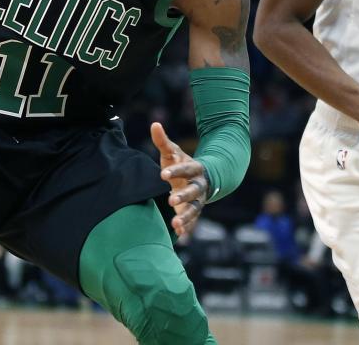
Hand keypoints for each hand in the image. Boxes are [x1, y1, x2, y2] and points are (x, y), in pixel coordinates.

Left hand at [151, 122, 208, 236]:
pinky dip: (187, 228)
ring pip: (195, 209)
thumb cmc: (181, 164)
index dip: (176, 171)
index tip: (163, 174)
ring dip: (186, 216)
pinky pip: (192, 222)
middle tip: (171, 200)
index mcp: (194, 168)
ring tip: (175, 223)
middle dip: (183, 195)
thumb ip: (163, 141)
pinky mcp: (194, 212)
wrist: (204, 178)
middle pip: (193, 191)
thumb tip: (154, 124)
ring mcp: (198, 200)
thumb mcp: (173, 152)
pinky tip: (179, 234)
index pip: (186, 169)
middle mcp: (198, 185)